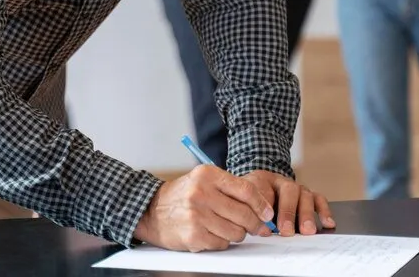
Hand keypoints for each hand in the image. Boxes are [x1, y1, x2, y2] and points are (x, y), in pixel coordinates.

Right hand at [133, 165, 276, 251]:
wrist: (151, 211)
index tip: (268, 213)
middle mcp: (201, 193)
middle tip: (257, 227)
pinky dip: (222, 241)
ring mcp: (197, 215)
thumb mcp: (203, 180)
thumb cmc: (183, 195)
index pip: (246, 190)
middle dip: (255, 224)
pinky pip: (222, 243)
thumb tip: (263, 209)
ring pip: (236, 232)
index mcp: (207, 174)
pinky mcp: (193, 235)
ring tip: (226, 227)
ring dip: (237, 233)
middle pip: (244, 214)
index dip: (262, 204)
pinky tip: (212, 233)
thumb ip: (231, 188)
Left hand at [241, 170, 334, 236]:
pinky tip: (327, 222)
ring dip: (306, 214)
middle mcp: (281, 182)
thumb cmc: (250, 200)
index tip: (265, 223)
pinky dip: (323, 211)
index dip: (265, 206)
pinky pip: (318, 200)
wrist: (256, 191)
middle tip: (286, 230)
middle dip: (288, 212)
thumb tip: (261, 228)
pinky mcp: (307, 196)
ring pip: (305, 195)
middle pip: (289, 190)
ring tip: (307, 230)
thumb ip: (249, 212)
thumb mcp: (243, 201)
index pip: (264, 188)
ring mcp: (296, 188)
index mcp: (262, 179)